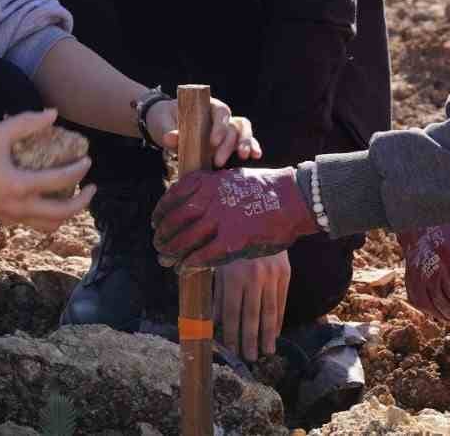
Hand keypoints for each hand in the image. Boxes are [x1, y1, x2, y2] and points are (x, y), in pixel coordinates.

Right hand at [0, 109, 94, 232]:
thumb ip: (27, 122)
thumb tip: (53, 113)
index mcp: (19, 186)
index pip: (61, 181)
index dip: (79, 170)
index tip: (88, 159)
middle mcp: (18, 208)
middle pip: (62, 214)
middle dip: (83, 201)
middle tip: (92, 187)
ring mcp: (10, 218)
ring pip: (49, 226)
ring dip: (67, 214)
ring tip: (74, 198)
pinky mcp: (2, 220)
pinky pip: (33, 224)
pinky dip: (48, 216)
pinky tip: (47, 199)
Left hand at [145, 96, 259, 166]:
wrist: (163, 123)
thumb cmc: (165, 118)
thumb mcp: (163, 122)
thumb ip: (168, 130)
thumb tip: (170, 138)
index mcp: (206, 106)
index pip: (221, 112)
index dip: (220, 126)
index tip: (213, 142)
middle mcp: (219, 116)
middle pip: (232, 126)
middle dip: (229, 144)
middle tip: (218, 162)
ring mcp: (224, 128)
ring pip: (242, 131)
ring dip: (246, 143)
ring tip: (244, 157)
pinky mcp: (226, 142)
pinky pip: (242, 141)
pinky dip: (252, 147)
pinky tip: (256, 156)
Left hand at [152, 166, 315, 270]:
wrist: (294, 198)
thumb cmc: (265, 189)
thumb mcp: (231, 178)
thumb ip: (211, 189)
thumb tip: (192, 202)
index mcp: (208, 181)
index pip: (174, 196)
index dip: (161, 211)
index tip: (156, 221)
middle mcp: (210, 199)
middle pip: (175, 220)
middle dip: (163, 234)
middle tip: (157, 244)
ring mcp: (220, 220)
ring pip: (185, 240)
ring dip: (172, 252)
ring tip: (165, 260)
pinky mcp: (233, 240)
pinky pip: (203, 256)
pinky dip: (190, 264)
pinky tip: (184, 270)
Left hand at [215, 253, 289, 361]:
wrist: (261, 219)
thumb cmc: (232, 244)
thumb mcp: (219, 265)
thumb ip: (217, 293)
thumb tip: (213, 321)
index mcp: (234, 275)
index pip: (232, 312)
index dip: (231, 333)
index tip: (230, 349)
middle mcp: (254, 277)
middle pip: (252, 315)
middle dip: (250, 339)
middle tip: (250, 358)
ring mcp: (272, 276)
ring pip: (269, 311)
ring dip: (268, 334)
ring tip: (266, 352)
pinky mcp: (285, 274)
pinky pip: (281, 302)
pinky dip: (278, 319)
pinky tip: (276, 333)